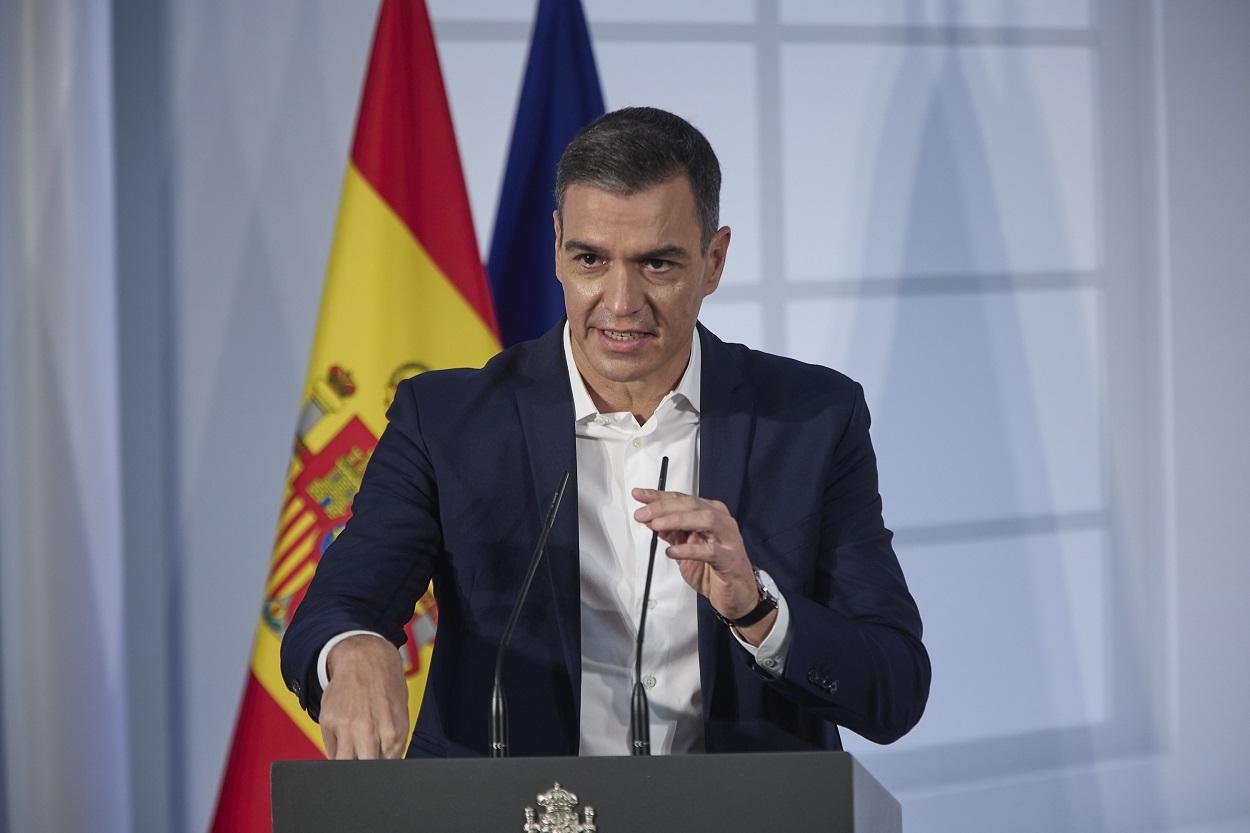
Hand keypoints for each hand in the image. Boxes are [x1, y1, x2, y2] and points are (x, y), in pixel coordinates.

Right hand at [320, 634, 409, 758]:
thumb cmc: (386, 687)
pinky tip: (346, 734)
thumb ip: (392, 743)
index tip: (377, 764)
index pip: (385, 769)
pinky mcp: (328, 721)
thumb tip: (383, 767)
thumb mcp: (398, 716)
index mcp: (393, 733)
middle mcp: (370, 732)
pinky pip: (331, 750)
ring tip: (355, 747)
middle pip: (363, 770)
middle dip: (365, 768)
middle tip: (365, 756)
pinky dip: (337, 749)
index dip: (380, 770)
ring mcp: (347, 727)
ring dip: (349, 761)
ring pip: (343, 764)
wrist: (366, 659)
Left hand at [631, 489, 776, 643]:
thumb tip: (647, 518)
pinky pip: (710, 550)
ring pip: (706, 519)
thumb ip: (669, 531)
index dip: (659, 496)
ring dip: (678, 520)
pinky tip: (672, 552)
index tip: (638, 495)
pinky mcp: (729, 559)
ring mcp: (728, 538)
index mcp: (710, 513)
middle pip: (692, 505)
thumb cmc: (711, 568)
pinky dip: (689, 549)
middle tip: (642, 513)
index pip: (682, 499)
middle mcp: (721, 520)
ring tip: (657, 525)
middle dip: (664, 507)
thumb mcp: (684, 546)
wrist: (736, 594)